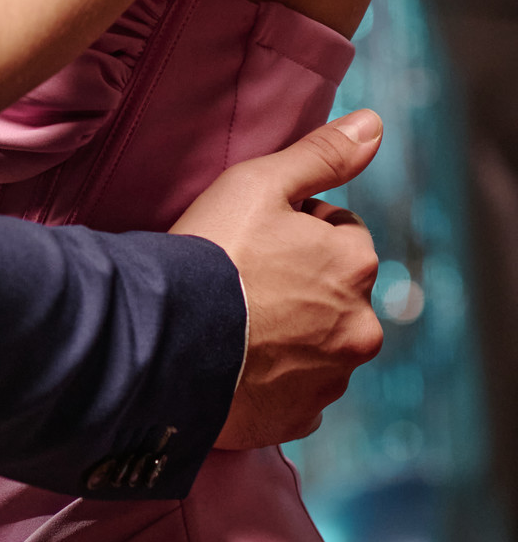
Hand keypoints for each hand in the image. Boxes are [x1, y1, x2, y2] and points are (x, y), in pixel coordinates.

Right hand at [171, 109, 383, 450]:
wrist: (166, 339)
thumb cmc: (212, 251)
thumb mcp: (261, 183)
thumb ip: (322, 155)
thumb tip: (374, 124)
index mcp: (356, 263)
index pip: (338, 232)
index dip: (293, 228)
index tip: (252, 237)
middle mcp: (360, 326)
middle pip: (333, 291)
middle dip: (300, 284)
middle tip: (242, 279)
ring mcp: (331, 378)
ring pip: (317, 342)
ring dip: (289, 332)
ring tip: (235, 321)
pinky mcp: (299, 417)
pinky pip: (295, 390)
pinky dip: (274, 377)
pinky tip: (237, 360)